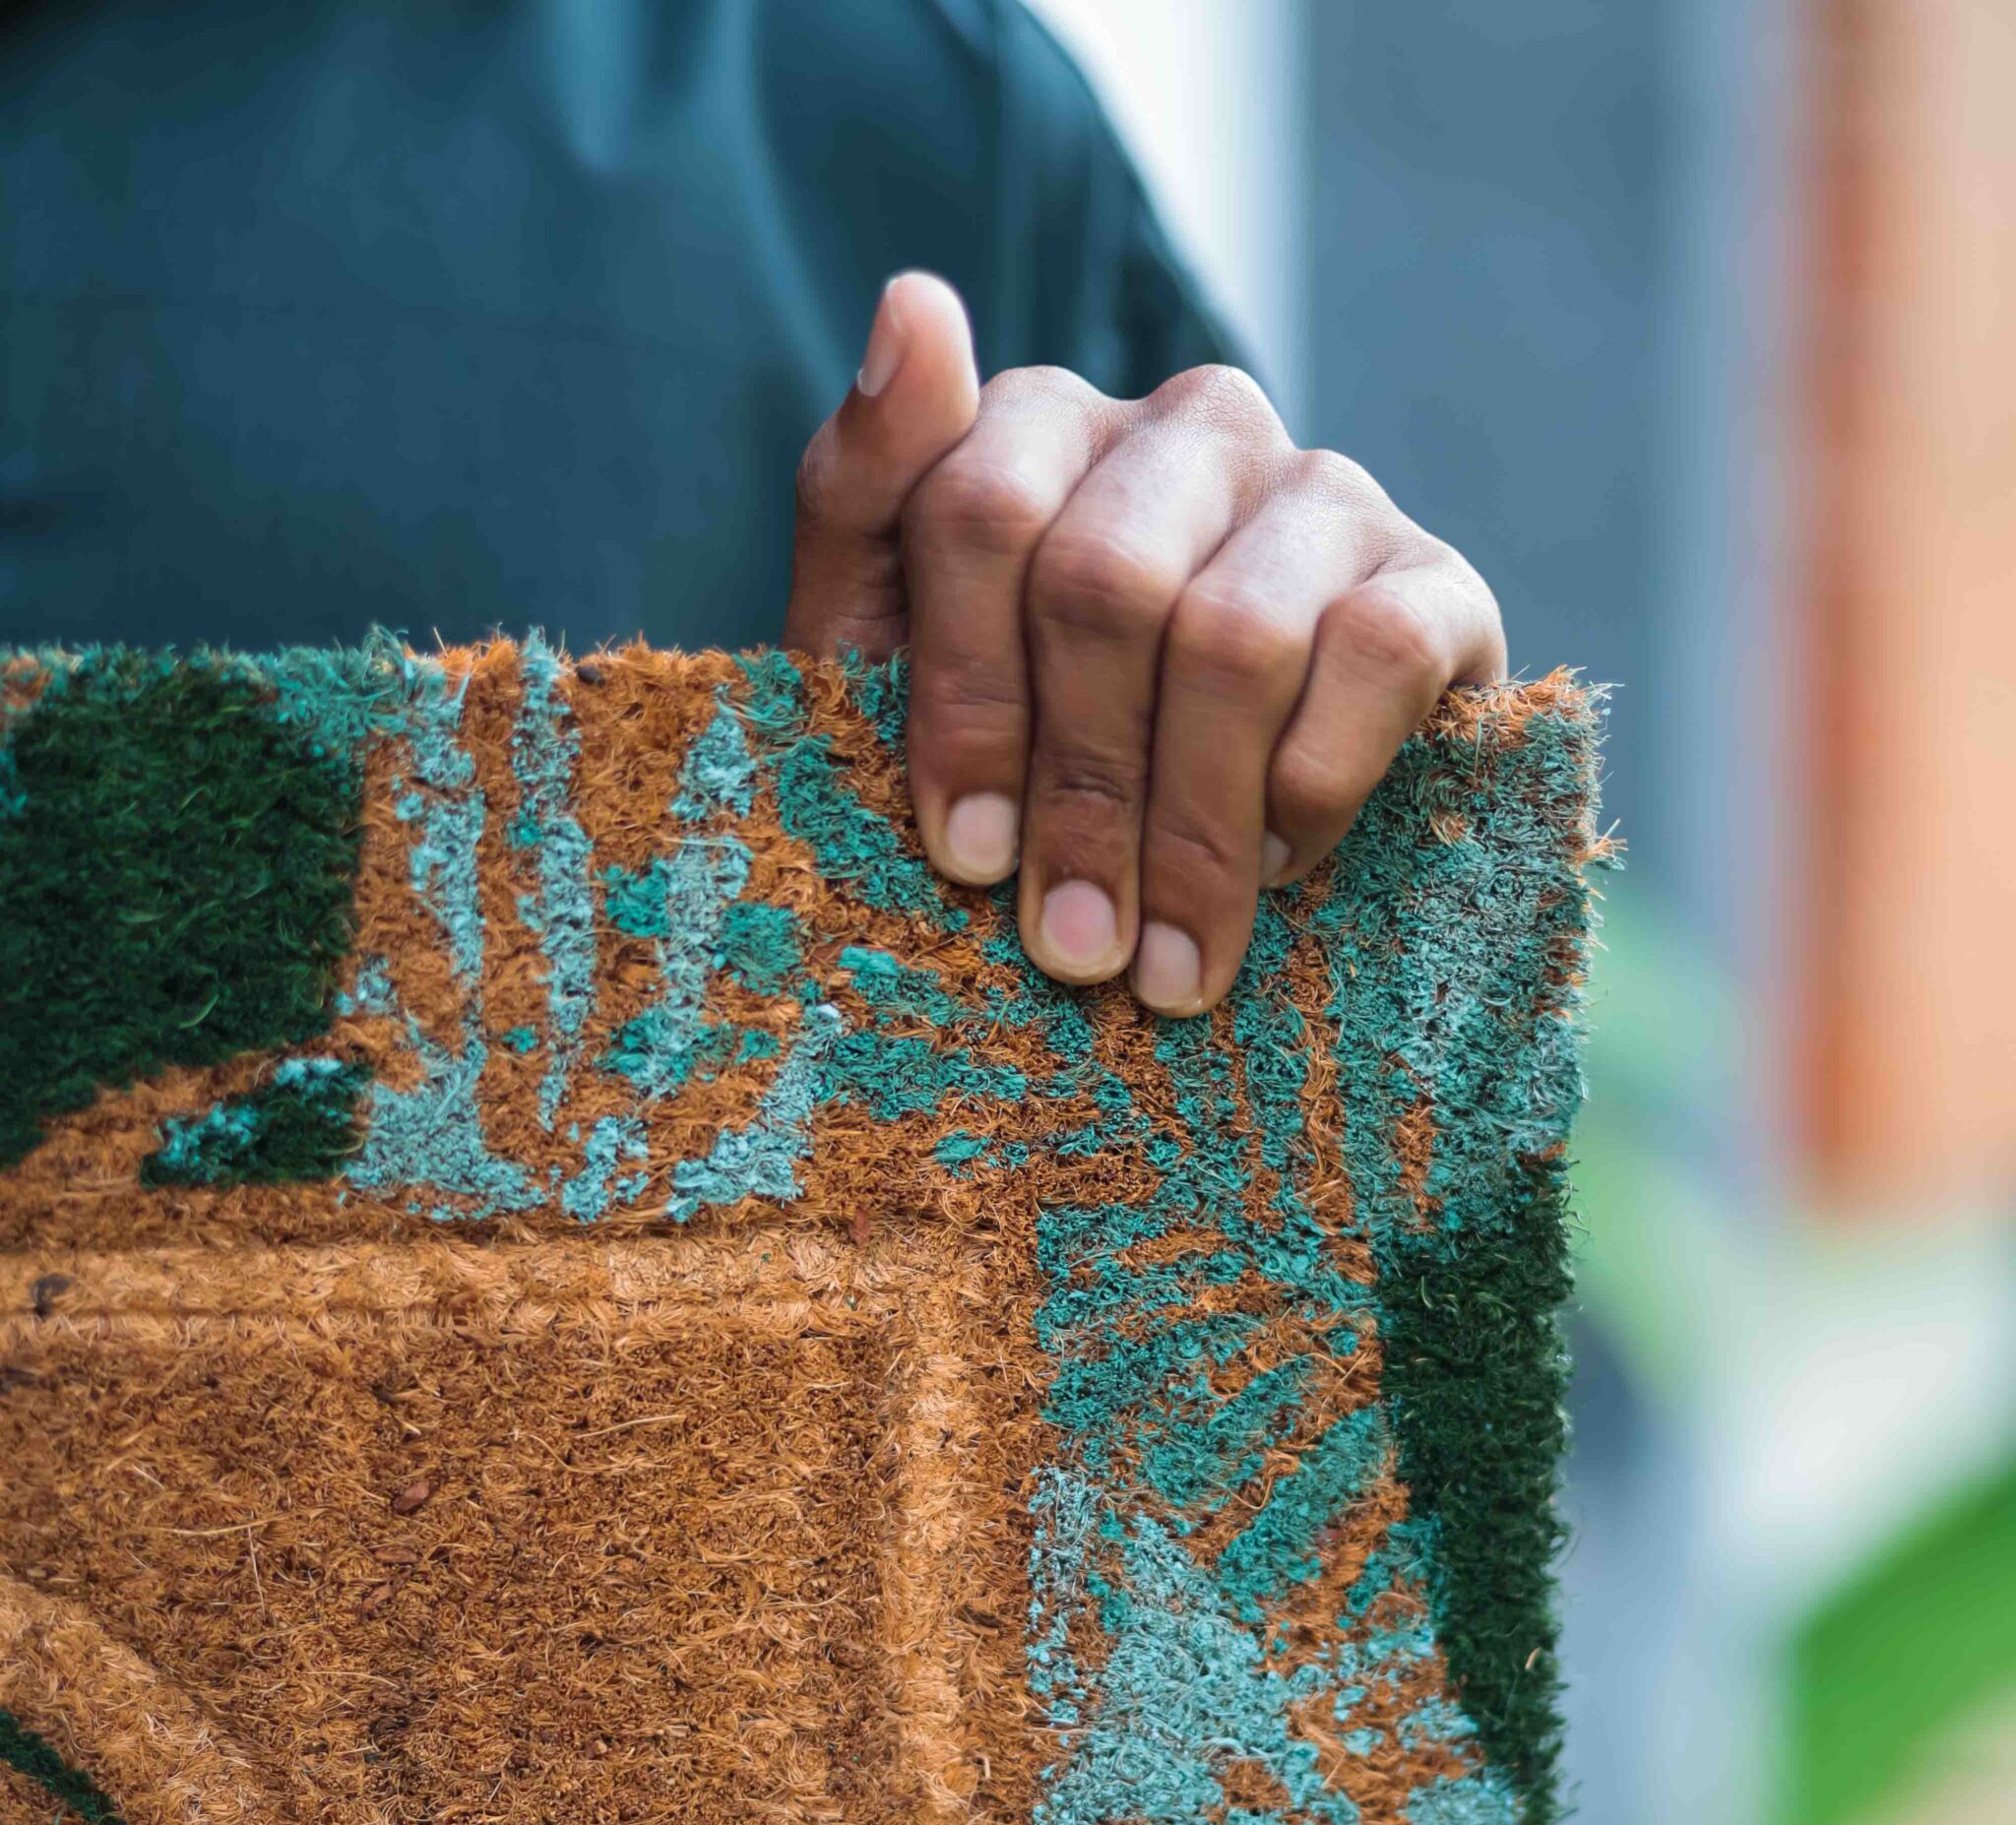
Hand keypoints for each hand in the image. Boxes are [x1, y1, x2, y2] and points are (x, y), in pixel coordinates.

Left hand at [786, 272, 1505, 1013]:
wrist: (1201, 848)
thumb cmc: (1019, 752)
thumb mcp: (887, 649)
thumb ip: (865, 493)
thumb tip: (913, 301)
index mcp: (1042, 425)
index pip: (980, 511)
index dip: (965, 700)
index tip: (964, 857)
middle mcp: (1190, 426)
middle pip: (1105, 583)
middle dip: (1080, 792)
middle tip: (1072, 949)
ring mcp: (1320, 491)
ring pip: (1234, 635)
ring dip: (1192, 832)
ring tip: (1166, 969)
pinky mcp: (1436, 577)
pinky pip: (1375, 659)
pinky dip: (1313, 789)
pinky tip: (1279, 873)